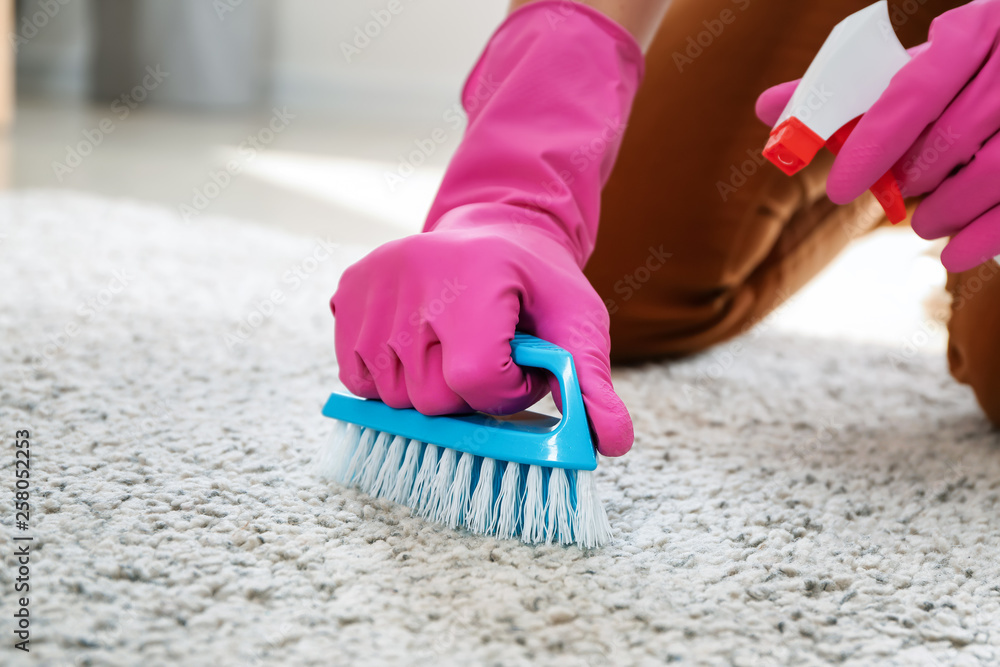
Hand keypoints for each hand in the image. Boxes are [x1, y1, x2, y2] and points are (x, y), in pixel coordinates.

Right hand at [330, 215, 633, 456]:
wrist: (492, 228)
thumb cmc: (536, 280)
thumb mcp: (576, 318)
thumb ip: (590, 381)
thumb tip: (611, 443)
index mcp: (471, 277)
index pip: (475, 379)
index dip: (505, 392)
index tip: (521, 369)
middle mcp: (411, 278)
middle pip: (431, 398)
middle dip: (468, 394)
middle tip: (490, 356)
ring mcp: (372, 289)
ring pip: (393, 397)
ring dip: (428, 389)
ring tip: (454, 345)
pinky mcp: (345, 296)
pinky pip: (358, 378)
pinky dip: (389, 379)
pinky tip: (418, 346)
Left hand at [756, 0, 999, 271]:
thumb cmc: (966, 78)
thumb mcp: (915, 73)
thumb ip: (845, 93)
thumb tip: (766, 108)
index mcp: (976, 29)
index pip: (915, 90)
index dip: (872, 144)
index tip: (838, 190)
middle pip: (956, 134)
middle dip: (914, 178)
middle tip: (897, 195)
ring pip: (996, 170)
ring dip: (948, 209)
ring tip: (924, 223)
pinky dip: (986, 236)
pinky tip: (954, 257)